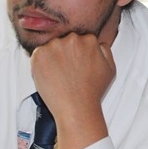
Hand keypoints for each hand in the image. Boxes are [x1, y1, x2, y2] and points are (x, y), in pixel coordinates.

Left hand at [31, 33, 113, 148]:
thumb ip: (105, 50)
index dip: (77, 54)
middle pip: (65, 41)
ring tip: (59, 76)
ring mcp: (54, 46)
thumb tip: (98, 43)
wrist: (76, 109)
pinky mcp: (39, 54)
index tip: (76, 65)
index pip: (80, 40)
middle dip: (65, 54)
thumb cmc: (92, 93)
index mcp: (89, 40)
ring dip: (52, 58)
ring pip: (51, 47)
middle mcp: (71, 39)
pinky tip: (50, 76)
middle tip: (67, 72)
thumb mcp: (109, 68)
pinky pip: (38, 55)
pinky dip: (41, 64)